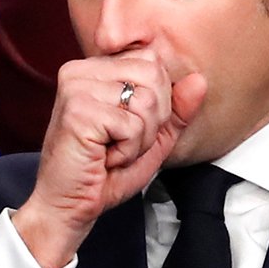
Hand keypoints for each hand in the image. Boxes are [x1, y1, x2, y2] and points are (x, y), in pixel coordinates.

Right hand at [12, 53, 205, 267]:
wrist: (69, 206)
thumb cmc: (104, 174)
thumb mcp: (151, 138)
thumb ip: (176, 110)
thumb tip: (199, 81)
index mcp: (95, 69)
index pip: (152, 61)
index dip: (156, 102)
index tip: (126, 128)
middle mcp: (81, 70)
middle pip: (153, 75)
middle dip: (151, 120)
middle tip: (121, 143)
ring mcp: (76, 88)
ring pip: (146, 101)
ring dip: (138, 139)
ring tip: (112, 151)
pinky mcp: (78, 111)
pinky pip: (131, 125)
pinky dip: (127, 150)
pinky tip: (104, 158)